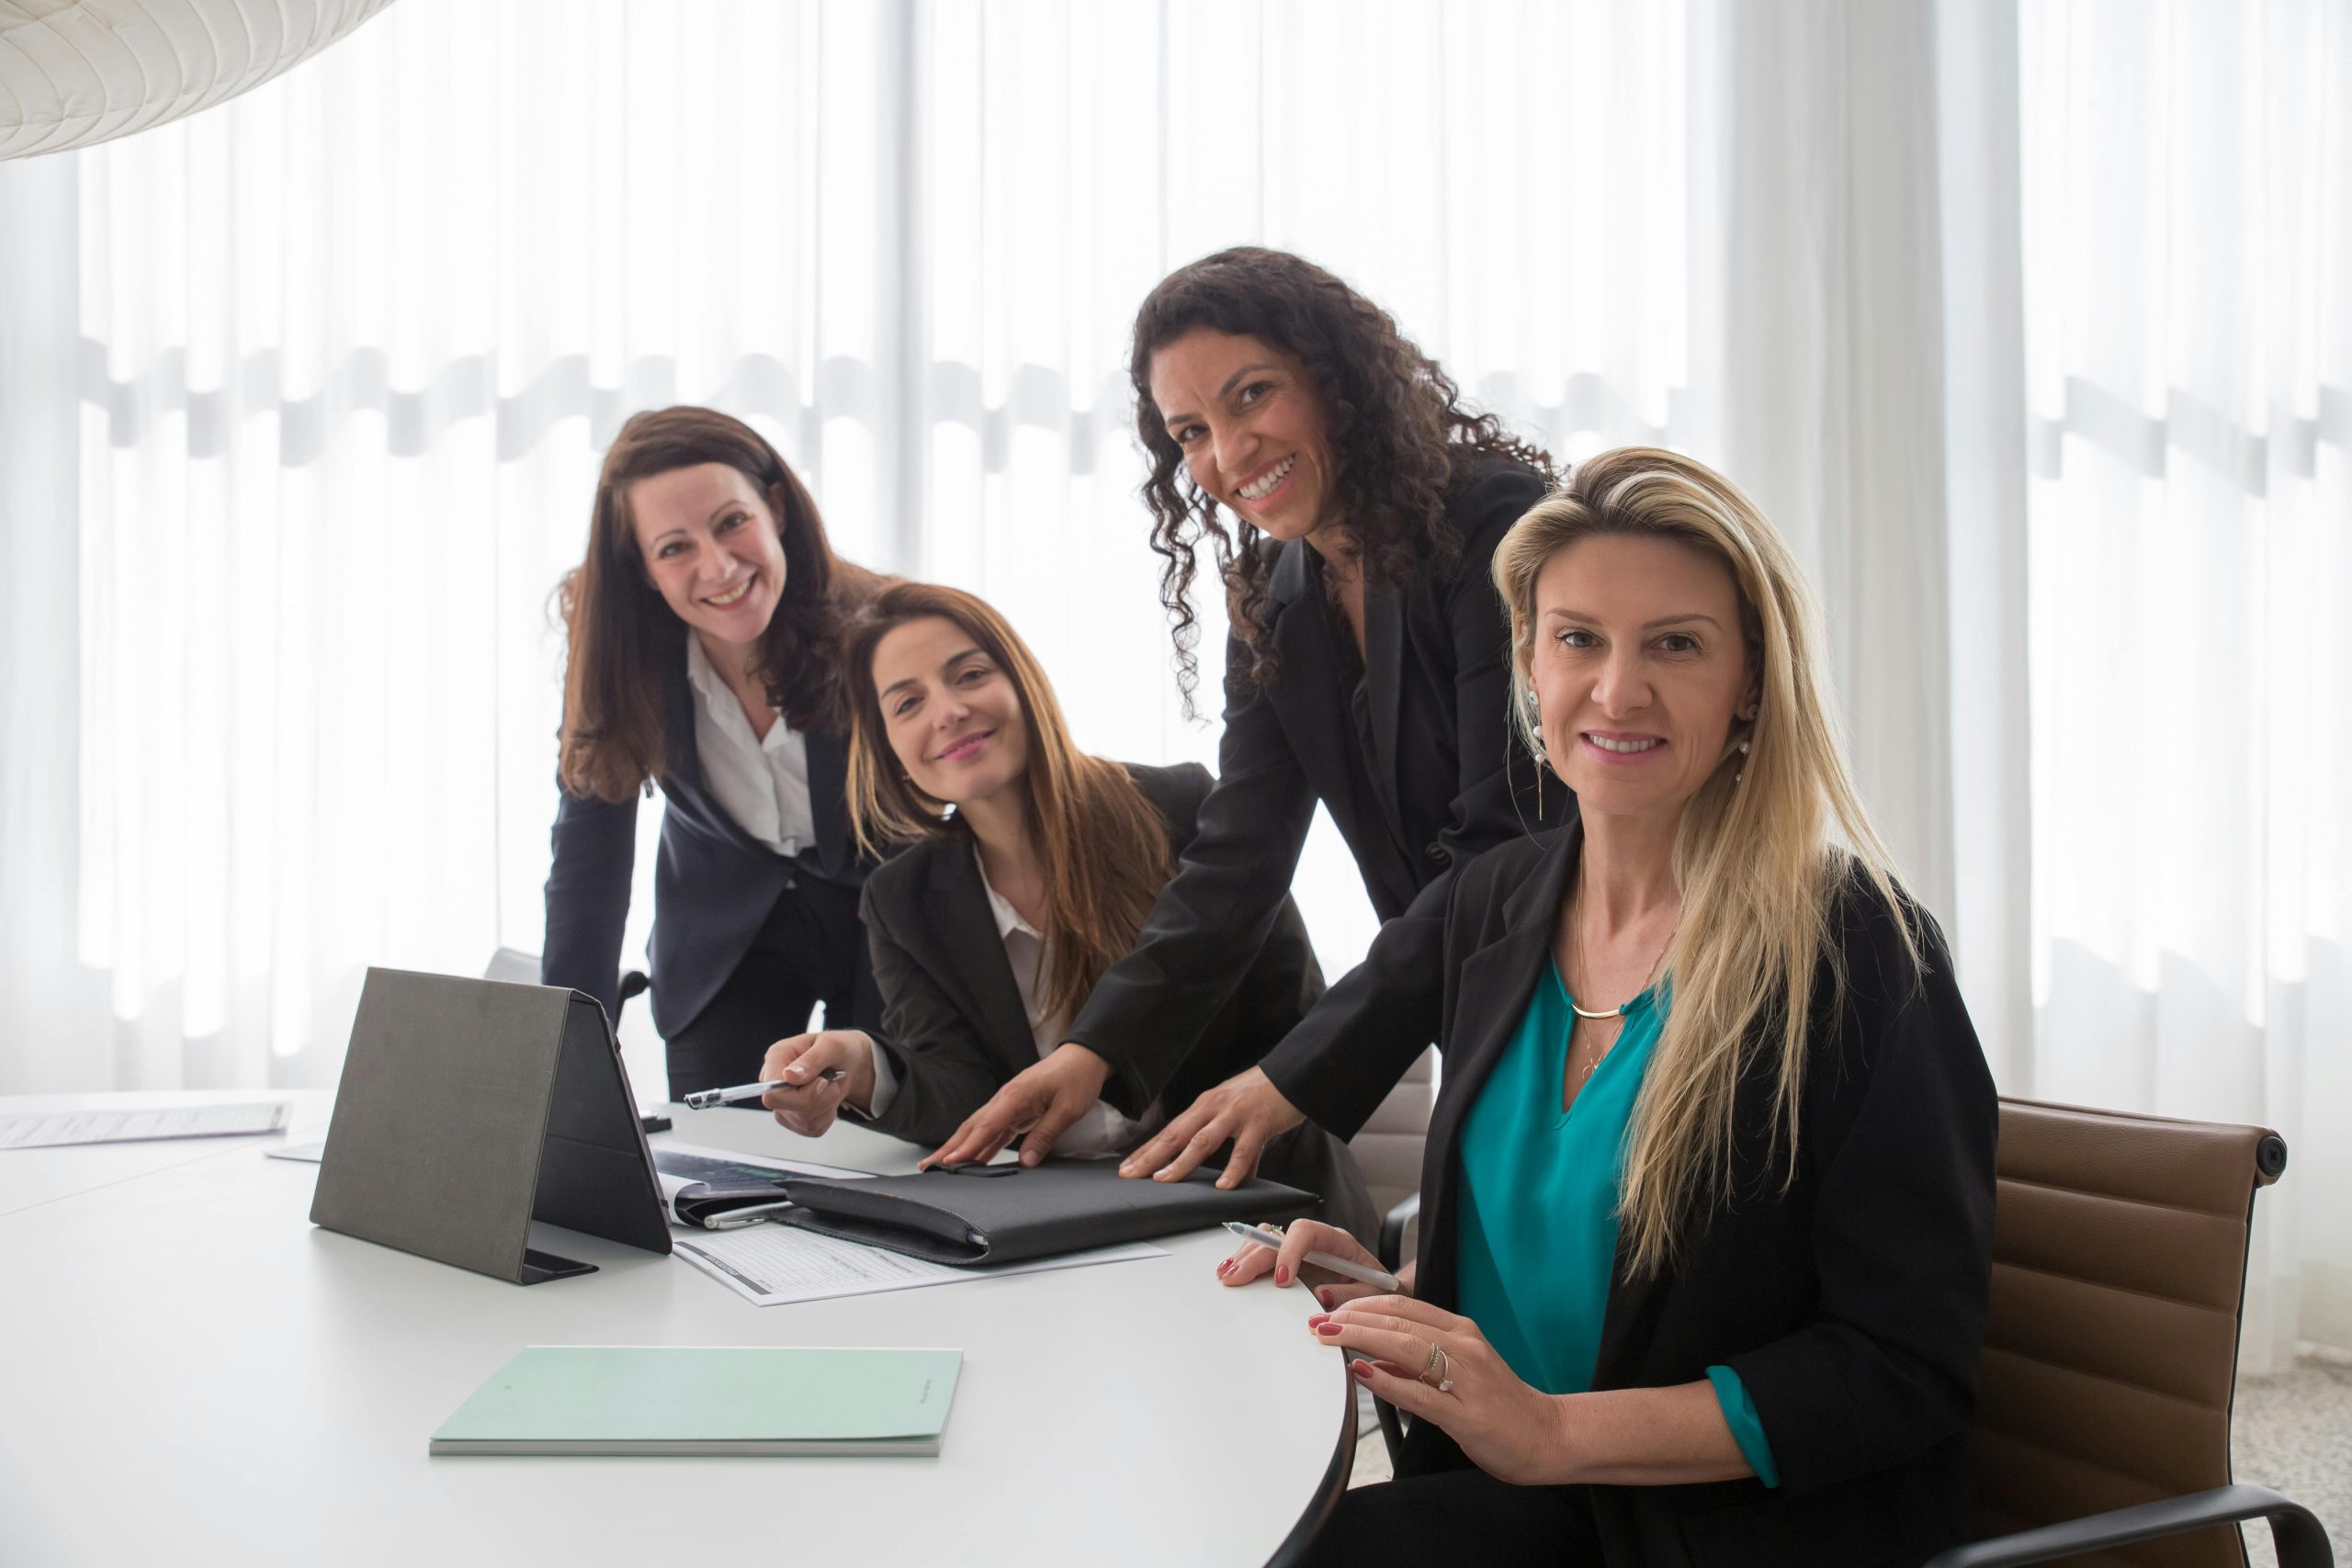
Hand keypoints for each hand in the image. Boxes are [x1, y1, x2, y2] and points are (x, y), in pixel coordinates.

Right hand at [757, 1031, 875, 1136]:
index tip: (822, 1081)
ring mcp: (782, 1103)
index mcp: (777, 1057)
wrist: (850, 1063)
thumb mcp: (833, 1046)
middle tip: (830, 1082)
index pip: (772, 1092)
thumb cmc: (839, 1049)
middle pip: (788, 1110)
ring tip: (830, 1086)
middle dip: (818, 1099)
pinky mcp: (795, 1119)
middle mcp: (774, 1082)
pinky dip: (827, 1116)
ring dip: (826, 1105)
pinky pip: (812, 1129)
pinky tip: (828, 1099)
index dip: (799, 1094)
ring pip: (803, 1121)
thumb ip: (812, 1059)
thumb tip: (790, 1076)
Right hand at [920, 1043, 1110, 1168]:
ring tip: (940, 1166)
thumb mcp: (1068, 1109)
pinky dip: (980, 1146)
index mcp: (1015, 1096)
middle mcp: (1005, 1100)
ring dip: (959, 1147)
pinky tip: (972, 1160)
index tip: (950, 1162)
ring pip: (978, 1129)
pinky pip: (993, 1131)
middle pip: (972, 1127)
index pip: (986, 1125)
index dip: (967, 1146)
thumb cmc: (1077, 1079)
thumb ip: (1045, 1134)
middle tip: (928, 1166)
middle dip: (949, 1147)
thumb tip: (1027, 1162)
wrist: (1084, 1058)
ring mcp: (1008, 1105)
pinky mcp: (1015, 1111)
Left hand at [1117, 1066, 1302, 1188]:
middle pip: (1176, 1135)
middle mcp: (1214, 1108)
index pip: (1170, 1131)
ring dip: (1181, 1162)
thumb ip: (1233, 1146)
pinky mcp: (1258, 1123)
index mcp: (1205, 1106)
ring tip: (1164, 1180)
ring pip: (1202, 1141)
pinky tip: (1223, 1186)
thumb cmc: (1265, 1093)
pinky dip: (1233, 1170)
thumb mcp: (1239, 1115)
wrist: (1294, 1073)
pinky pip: (1243, 1150)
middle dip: (1151, 1156)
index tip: (1128, 1166)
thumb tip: (1234, 1178)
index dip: (1148, 1149)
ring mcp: (1235, 1115)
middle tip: (1130, 1174)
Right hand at [1213, 1219, 1403, 1310]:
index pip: (1307, 1232)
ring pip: (1267, 1241)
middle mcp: (1315, 1242)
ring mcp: (1300, 1252)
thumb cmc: (1379, 1293)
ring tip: (1228, 1274)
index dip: (1290, 1251)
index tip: (1282, 1279)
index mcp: (1338, 1242)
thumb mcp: (1373, 1297)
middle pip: (1279, 1236)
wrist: (1383, 1295)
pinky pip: (1264, 1255)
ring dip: (1245, 1256)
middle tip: (1237, 1277)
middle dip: (1256, 1256)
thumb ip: (1350, 1295)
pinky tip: (1233, 1272)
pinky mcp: (1290, 1264)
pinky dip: (1246, 1262)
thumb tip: (1320, 1295)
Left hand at [1308, 1295, 1568, 1485]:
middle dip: (1352, 1316)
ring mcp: (1467, 1378)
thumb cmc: (1499, 1405)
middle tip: (1315, 1319)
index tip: (1329, 1307)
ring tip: (1327, 1335)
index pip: (1402, 1305)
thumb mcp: (1457, 1372)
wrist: (1546, 1437)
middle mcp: (1464, 1346)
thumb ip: (1416, 1363)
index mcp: (1460, 1331)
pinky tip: (1361, 1373)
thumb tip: (1370, 1358)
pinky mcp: (1467, 1413)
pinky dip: (1388, 1380)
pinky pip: (1421, 1393)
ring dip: (1361, 1337)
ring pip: (1407, 1346)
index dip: (1361, 1303)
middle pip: (1399, 1320)